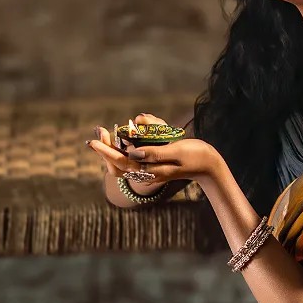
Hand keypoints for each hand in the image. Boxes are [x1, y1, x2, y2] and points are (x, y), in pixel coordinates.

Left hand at [86, 114, 218, 186]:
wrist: (209, 165)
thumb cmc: (196, 156)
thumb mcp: (177, 151)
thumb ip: (154, 152)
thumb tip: (132, 151)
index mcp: (150, 171)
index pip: (121, 162)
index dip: (105, 151)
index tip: (92, 141)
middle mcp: (147, 172)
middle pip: (118, 163)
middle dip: (106, 147)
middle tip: (99, 129)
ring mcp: (149, 169)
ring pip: (123, 161)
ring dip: (115, 146)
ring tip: (108, 129)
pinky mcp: (153, 164)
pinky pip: (133, 157)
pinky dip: (127, 145)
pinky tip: (128, 133)